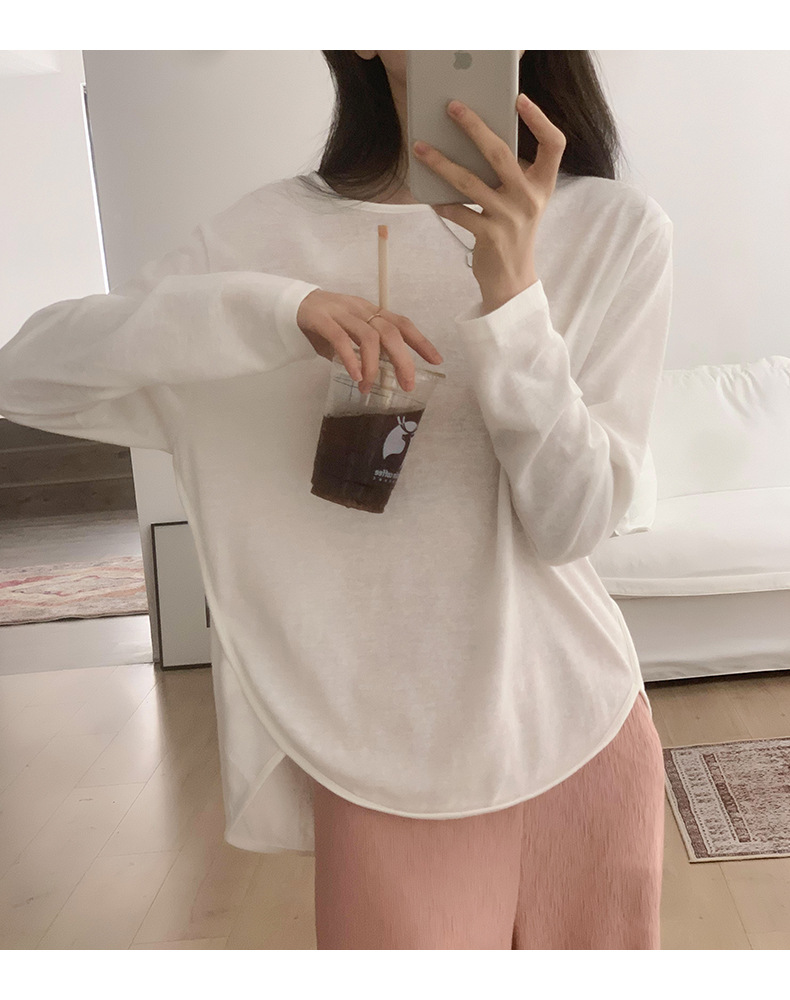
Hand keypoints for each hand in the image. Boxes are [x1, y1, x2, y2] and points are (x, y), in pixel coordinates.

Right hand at [296, 289, 443, 393]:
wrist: (292, 305)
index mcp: (371, 312)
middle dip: (403, 359)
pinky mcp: (321, 319)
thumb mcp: (350, 335)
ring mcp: (341, 313)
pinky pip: (340, 339)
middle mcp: (361, 310)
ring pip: (368, 337)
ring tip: (369, 387)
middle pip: (390, 332)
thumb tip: (382, 376)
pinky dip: (351, 359)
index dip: (421, 341)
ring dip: (373, 366)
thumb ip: (365, 350)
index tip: (437, 360)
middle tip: (407, 384)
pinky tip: (356, 376)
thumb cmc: (325, 324)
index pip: (402, 324)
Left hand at [412, 94, 565, 312]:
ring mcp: (509, 217)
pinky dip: (441, 203)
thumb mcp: (522, 200)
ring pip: (469, 182)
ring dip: (441, 162)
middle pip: (500, 153)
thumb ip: (510, 173)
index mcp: (543, 185)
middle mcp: (529, 198)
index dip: (540, 119)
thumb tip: (475, 138)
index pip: (554, 144)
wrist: (512, 279)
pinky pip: (458, 212)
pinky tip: (428, 196)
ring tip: (420, 147)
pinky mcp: (489, 236)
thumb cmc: (513, 231)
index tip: (520, 98)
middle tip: (452, 107)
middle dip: (474, 126)